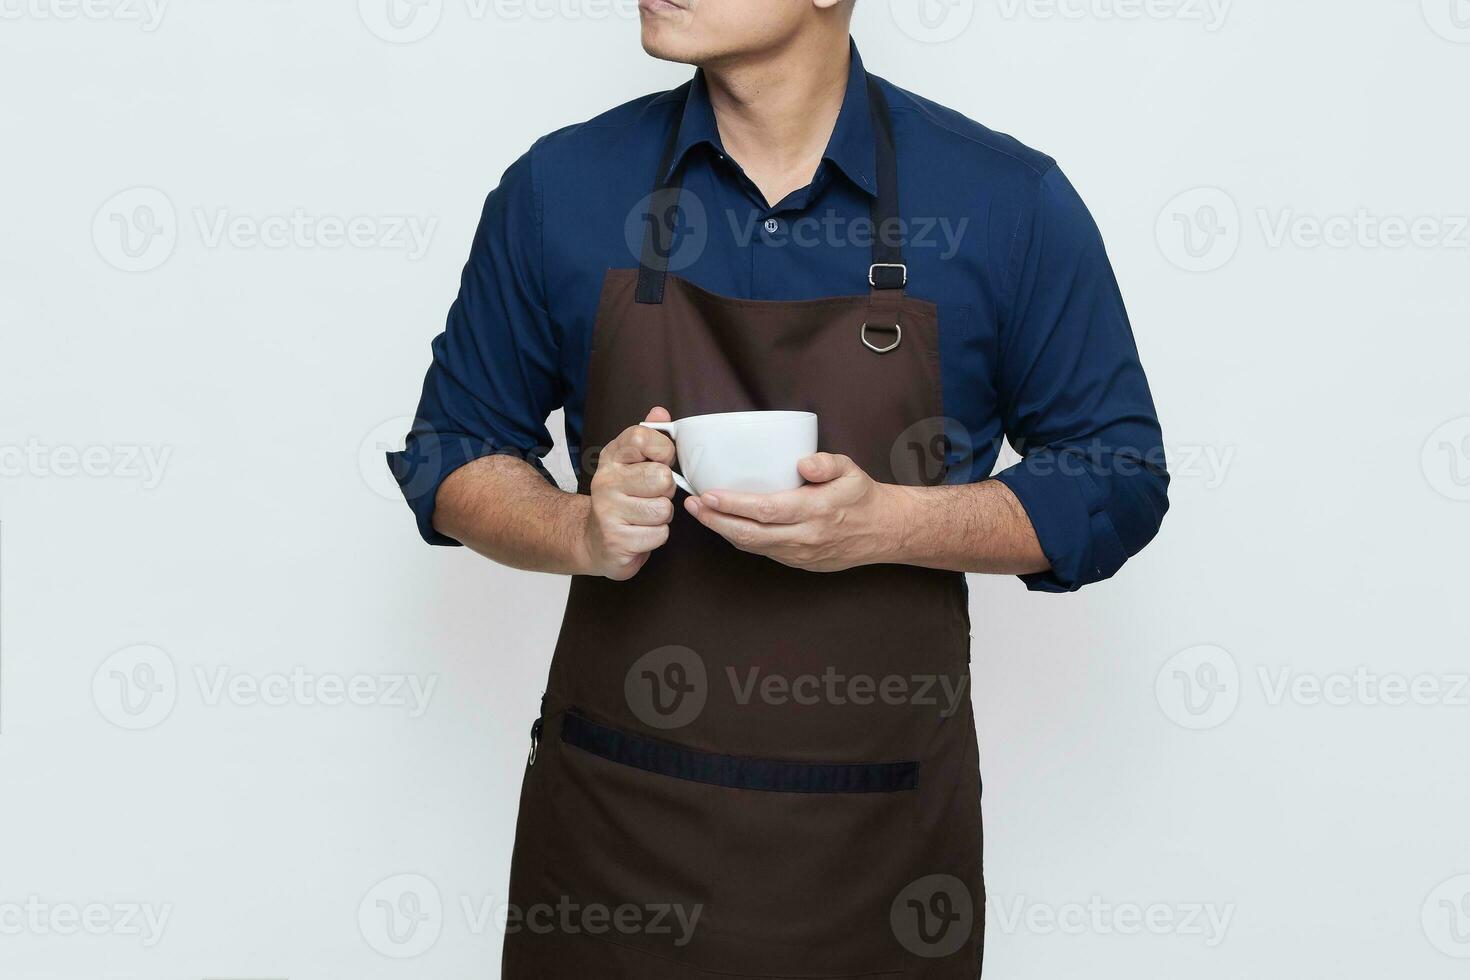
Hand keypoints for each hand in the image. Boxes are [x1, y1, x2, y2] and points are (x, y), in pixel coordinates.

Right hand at [578, 407, 676, 579]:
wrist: (595, 540)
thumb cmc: (623, 499)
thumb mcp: (632, 464)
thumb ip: (650, 437)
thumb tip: (660, 413)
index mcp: (612, 457)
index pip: (643, 438)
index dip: (663, 451)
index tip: (659, 462)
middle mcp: (605, 480)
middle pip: (662, 477)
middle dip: (666, 491)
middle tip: (652, 495)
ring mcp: (608, 511)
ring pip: (663, 509)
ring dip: (662, 516)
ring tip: (645, 515)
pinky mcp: (616, 540)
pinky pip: (659, 534)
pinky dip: (656, 536)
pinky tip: (640, 532)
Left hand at [684, 453, 904, 572]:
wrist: (884, 532)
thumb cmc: (862, 497)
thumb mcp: (851, 470)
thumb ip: (827, 463)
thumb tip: (803, 462)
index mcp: (817, 511)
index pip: (767, 510)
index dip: (734, 505)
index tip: (709, 495)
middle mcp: (805, 537)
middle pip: (751, 534)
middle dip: (716, 521)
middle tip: (691, 505)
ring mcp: (800, 554)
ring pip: (753, 546)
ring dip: (723, 531)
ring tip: (701, 513)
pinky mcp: (798, 563)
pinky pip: (763, 551)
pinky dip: (741, 538)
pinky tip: (726, 524)